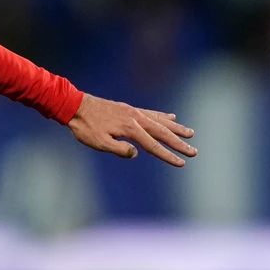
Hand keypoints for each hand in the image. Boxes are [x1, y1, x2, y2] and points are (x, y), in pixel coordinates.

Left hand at [67, 94, 196, 166]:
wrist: (75, 106)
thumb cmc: (85, 127)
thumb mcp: (98, 142)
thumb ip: (118, 149)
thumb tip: (136, 153)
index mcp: (130, 129)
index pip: (153, 146)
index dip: (168, 155)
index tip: (182, 163)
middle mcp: (136, 118)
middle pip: (162, 133)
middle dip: (179, 143)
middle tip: (194, 152)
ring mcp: (134, 112)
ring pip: (160, 121)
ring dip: (176, 128)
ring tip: (191, 133)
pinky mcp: (129, 109)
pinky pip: (151, 113)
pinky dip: (163, 116)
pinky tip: (171, 117)